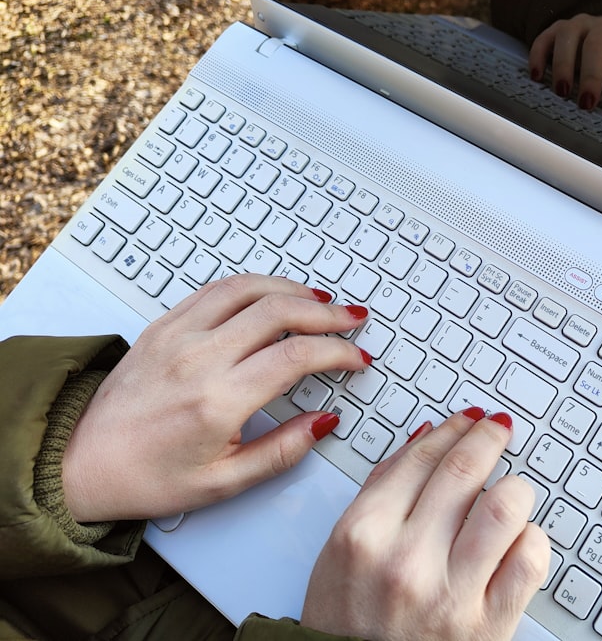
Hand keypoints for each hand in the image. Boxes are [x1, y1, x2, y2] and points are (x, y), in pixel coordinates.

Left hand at [62, 274, 370, 521]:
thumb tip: (324, 422)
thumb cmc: (146, 477)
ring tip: (320, 301)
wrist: (78, 462)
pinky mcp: (162, 326)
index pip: (295, 357)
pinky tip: (272, 294)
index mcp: (217, 401)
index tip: (356, 358)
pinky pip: (216, 289)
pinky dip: (254, 285)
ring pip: (248, 288)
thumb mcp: (223, 483)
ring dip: (293, 289)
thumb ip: (282, 451)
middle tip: (353, 320)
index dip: (337, 352)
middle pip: (279, 311)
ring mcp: (177, 336)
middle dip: (327, 312)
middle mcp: (198, 359)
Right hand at [301, 407, 549, 640]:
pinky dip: (531, 539)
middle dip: (488, 438)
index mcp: (363, 535)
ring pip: (505, 506)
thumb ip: (381, 489)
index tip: (467, 420)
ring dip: (513, 488)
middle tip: (497, 430)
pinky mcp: (489, 625)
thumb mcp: (338, 553)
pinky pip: (529, 558)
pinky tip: (517, 539)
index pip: (422, 457)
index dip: (452, 429)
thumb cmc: (347, 625)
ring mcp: (451, 594)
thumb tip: (426, 438)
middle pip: (465, 469)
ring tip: (509, 491)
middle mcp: (406, 561)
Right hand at [529, 14, 601, 117]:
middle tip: (586, 104)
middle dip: (591, 77)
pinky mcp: (555, 29)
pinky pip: (544, 38)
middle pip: (595, 45)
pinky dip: (538, 57)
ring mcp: (577, 25)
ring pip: (568, 37)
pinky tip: (536, 76)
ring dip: (563, 66)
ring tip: (562, 92)